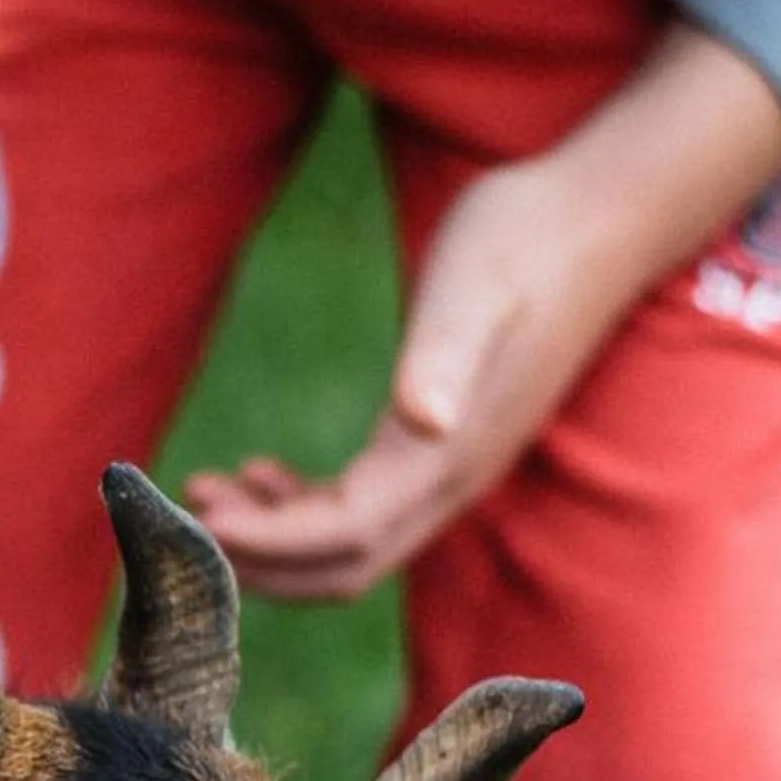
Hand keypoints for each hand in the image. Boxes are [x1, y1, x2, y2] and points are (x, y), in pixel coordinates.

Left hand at [189, 24, 780, 600]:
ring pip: (351, 546)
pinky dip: (303, 509)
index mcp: (449, 452)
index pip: (345, 536)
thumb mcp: (474, 284)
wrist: (600, 215)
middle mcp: (454, 477)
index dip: (266, 544)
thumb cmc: (525, 238)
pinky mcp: (447, 443)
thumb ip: (447, 356)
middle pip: (344, 566)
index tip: (195, 519)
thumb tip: (424, 423)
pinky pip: (367, 510)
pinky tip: (257, 473)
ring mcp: (453, 466)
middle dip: (257, 559)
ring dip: (272, 537)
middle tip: (180, 517)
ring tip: (203, 492)